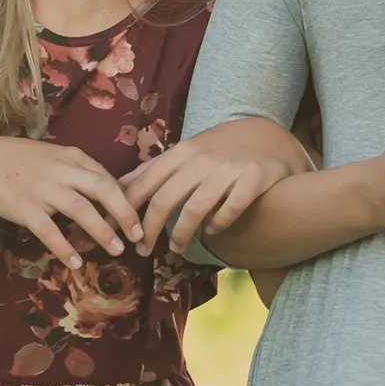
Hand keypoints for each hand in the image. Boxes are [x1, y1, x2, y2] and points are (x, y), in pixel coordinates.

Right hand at [0, 135, 142, 267]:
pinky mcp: (24, 207)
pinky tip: (75, 264)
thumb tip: (107, 189)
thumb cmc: (17, 161)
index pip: (107, 177)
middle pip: (103, 189)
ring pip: (81, 209)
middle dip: (125, 212)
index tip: (137, 218)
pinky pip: (48, 230)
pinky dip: (63, 247)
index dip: (126, 199)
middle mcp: (62, 170)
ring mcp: (43, 189)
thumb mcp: (52, 157)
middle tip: (139, 234)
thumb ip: (77, 170)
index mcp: (72, 157)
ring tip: (117, 249)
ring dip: (102, 231)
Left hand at [129, 131, 299, 255]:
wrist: (267, 135)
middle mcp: (201, 160)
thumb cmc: (218, 149)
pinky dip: (218, 224)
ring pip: (195, 209)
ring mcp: (228, 169)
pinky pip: (231, 209)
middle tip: (142, 250)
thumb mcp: (185, 151)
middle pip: (164, 200)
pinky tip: (212, 231)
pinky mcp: (254, 179)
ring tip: (176, 249)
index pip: (145, 183)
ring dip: (181, 234)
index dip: (127, 210)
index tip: (117, 232)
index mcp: (181, 152)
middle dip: (149, 230)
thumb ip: (155, 168)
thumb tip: (119, 185)